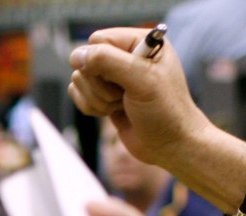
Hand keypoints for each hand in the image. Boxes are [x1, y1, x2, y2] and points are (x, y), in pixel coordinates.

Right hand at [68, 28, 212, 168]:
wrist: (170, 145)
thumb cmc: (166, 111)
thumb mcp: (142, 80)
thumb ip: (108, 61)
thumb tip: (76, 56)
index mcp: (139, 42)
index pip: (98, 40)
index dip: (100, 60)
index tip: (119, 79)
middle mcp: (124, 56)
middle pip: (85, 60)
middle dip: (100, 85)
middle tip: (124, 96)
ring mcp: (112, 77)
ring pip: (80, 79)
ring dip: (98, 98)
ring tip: (123, 105)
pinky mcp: (103, 95)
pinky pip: (78, 94)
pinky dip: (91, 107)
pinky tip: (113, 112)